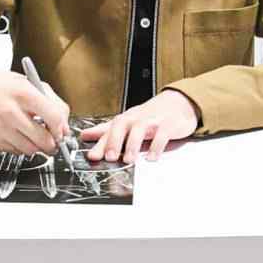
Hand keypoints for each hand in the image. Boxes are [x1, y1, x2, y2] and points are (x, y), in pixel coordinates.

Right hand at [0, 64, 68, 156]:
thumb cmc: (4, 87)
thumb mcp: (30, 84)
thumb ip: (53, 103)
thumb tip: (65, 128)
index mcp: (23, 93)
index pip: (53, 117)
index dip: (61, 128)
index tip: (62, 132)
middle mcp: (10, 112)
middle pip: (43, 140)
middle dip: (52, 143)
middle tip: (52, 140)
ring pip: (31, 150)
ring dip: (36, 146)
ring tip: (33, 134)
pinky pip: (15, 152)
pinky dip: (20, 146)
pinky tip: (16, 134)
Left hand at [81, 89, 198, 164]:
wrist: (178, 103)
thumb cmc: (149, 116)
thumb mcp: (127, 122)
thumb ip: (106, 131)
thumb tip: (84, 135)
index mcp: (125, 119)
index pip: (109, 130)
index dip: (100, 143)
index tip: (92, 156)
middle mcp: (137, 118)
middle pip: (122, 125)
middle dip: (114, 141)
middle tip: (110, 157)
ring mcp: (153, 121)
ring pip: (140, 129)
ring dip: (133, 144)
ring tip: (128, 159)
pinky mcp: (168, 125)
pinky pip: (162, 134)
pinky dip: (156, 146)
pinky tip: (151, 158)